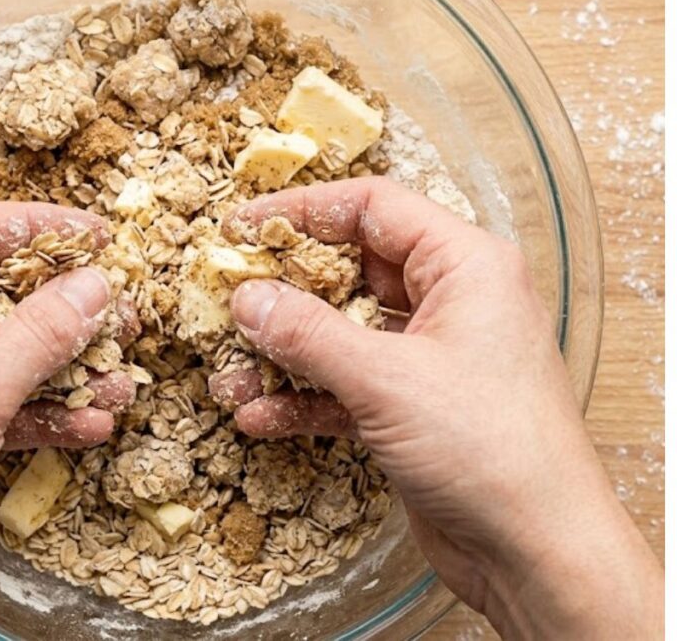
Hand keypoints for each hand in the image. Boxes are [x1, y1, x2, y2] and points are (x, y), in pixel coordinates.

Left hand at [0, 202, 128, 639]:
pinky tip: (89, 425)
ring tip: (119, 377)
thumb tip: (93, 285)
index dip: (36, 226)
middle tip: (120, 311)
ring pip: (2, 352)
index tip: (97, 236)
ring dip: (62, 366)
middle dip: (61, 307)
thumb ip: (38, 335)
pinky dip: (42, 411)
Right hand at [216, 177, 661, 638]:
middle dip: (284, 292)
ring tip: (229, 374)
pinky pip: (346, 386)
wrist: (537, 552)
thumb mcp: (386, 380)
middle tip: (224, 298)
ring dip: (285, 355)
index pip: (372, 208)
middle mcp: (450, 301)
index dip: (300, 211)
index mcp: (464, 265)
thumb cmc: (488, 448)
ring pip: (342, 334)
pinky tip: (259, 416)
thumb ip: (308, 333)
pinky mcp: (413, 407)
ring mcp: (431, 356)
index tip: (240, 228)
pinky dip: (305, 398)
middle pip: (349, 271)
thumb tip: (246, 298)